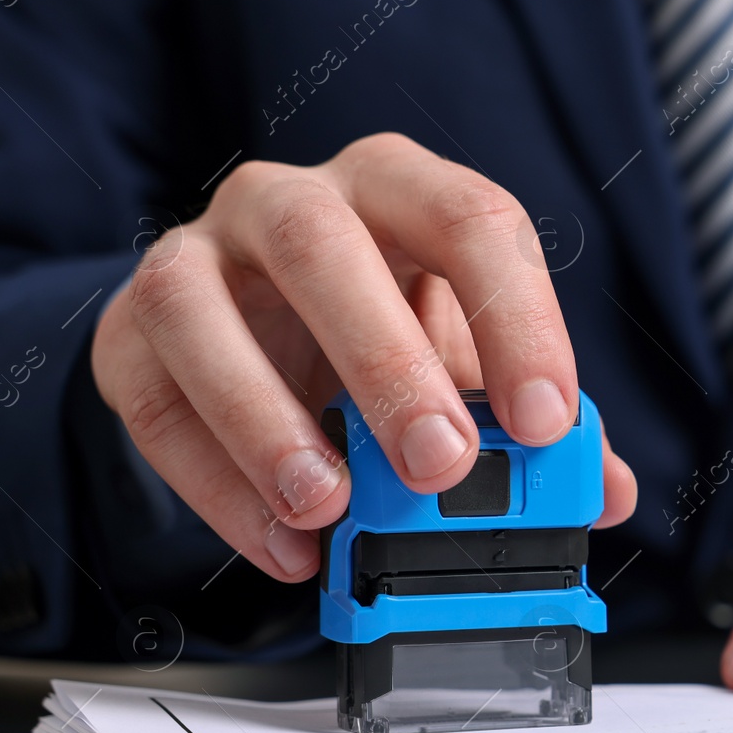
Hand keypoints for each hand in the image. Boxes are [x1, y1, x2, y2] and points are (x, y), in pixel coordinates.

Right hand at [91, 133, 636, 581]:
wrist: (258, 328)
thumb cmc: (381, 331)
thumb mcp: (468, 363)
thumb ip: (537, 421)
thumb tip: (602, 489)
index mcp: (401, 189)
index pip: (471, 219)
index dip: (517, 320)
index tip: (547, 422)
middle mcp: (292, 201)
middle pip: (326, 247)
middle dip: (386, 362)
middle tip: (440, 466)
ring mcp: (198, 256)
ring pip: (203, 309)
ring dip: (267, 418)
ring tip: (330, 507)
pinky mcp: (130, 331)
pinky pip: (155, 401)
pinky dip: (215, 484)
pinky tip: (285, 542)